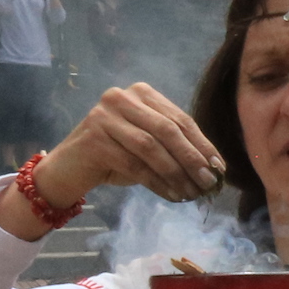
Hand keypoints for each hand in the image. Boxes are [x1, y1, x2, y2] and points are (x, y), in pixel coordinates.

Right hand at [1, 83, 224, 232]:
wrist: (69, 169)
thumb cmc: (115, 156)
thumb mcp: (149, 146)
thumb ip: (175, 147)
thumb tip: (214, 168)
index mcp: (141, 93)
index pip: (180, 119)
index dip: (202, 145)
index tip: (219, 169)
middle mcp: (121, 97)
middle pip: (167, 130)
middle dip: (192, 159)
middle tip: (208, 183)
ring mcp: (104, 116)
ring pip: (151, 147)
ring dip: (176, 174)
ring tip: (192, 193)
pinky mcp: (93, 139)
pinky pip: (134, 164)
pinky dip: (157, 182)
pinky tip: (171, 196)